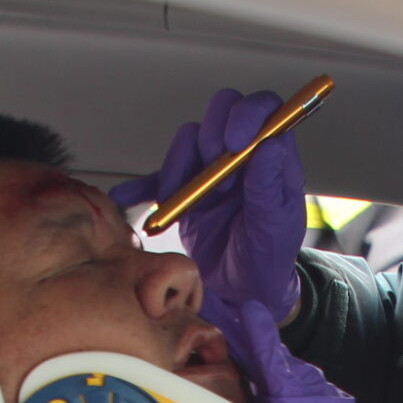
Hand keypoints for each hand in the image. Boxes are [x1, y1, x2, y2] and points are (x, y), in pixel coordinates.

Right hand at [112, 88, 304, 318]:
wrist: (244, 292)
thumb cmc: (269, 257)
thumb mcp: (275, 226)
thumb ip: (269, 186)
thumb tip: (270, 146)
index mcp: (271, 158)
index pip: (264, 111)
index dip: (247, 115)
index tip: (235, 142)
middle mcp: (241, 156)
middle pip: (222, 112)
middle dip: (212, 135)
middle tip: (213, 170)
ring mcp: (211, 171)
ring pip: (189, 140)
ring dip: (181, 165)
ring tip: (183, 199)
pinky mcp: (185, 192)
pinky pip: (159, 179)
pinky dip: (142, 186)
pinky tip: (127, 196)